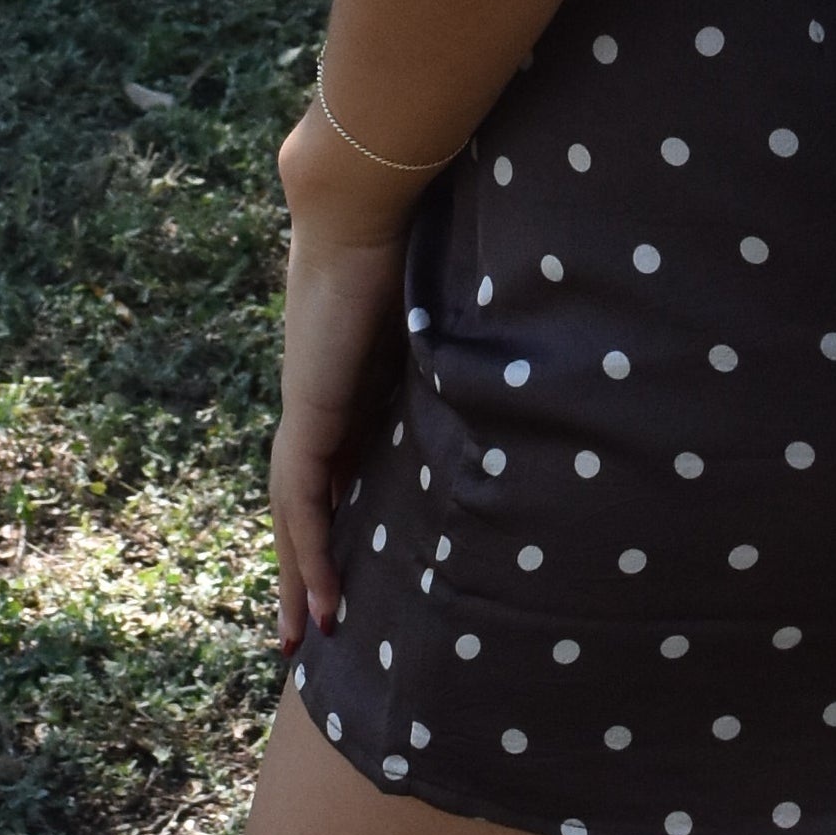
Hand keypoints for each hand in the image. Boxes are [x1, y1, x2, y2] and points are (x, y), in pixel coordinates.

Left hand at [268, 122, 425, 654]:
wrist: (363, 199)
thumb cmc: (413, 231)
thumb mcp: (446, 308)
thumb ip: (467, 339)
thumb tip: (540, 347)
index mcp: (354, 378)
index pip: (341, 462)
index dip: (342, 513)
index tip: (352, 559)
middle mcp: (322, 398)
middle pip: (307, 498)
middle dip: (307, 562)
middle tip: (308, 628)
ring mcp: (308, 406)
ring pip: (296, 509)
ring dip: (300, 572)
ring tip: (306, 635)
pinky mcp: (308, 410)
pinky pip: (304, 498)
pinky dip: (309, 550)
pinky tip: (319, 597)